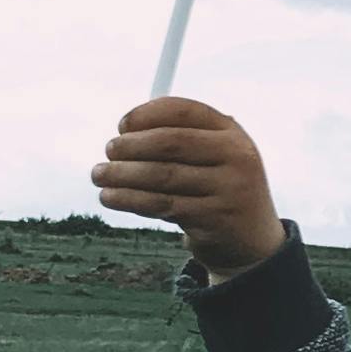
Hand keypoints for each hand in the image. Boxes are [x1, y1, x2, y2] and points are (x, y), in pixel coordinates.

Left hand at [93, 96, 283, 277]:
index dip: (147, 114)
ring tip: (99, 175)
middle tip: (108, 150)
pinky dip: (129, 199)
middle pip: (171, 142)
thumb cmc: (218, 189)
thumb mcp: (213, 157)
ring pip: (162, 176)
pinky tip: (110, 197)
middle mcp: (236, 157)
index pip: (185, 111)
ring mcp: (228, 189)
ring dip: (121, 174)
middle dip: (131, 145)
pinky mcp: (213, 219)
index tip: (122, 126)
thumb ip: (180, 138)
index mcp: (232, 133)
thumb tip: (126, 130)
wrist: (251, 240)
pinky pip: (161, 205)